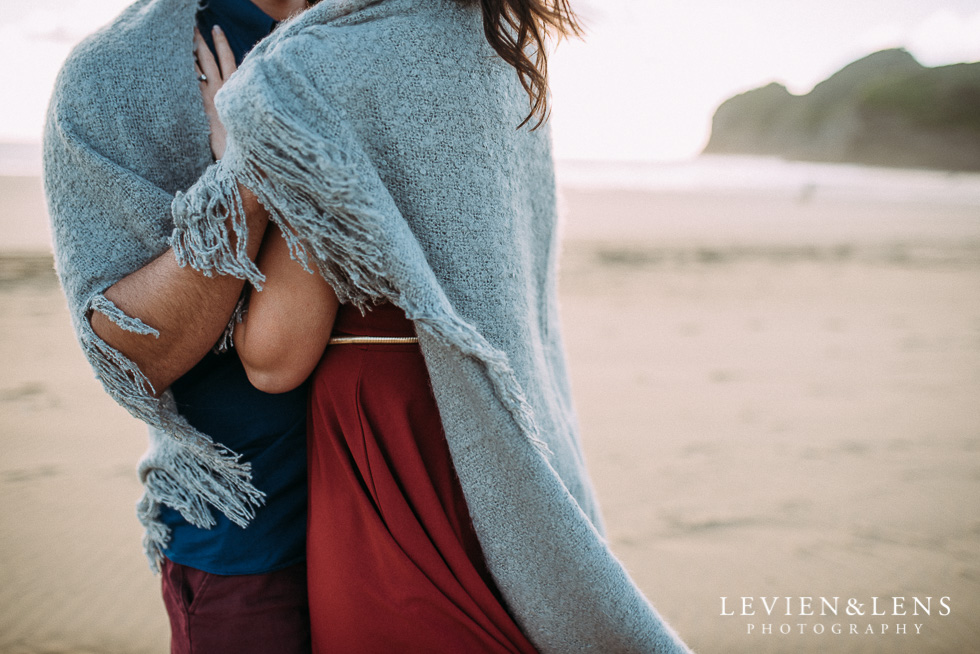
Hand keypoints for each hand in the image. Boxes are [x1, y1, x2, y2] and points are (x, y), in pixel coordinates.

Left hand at [194, 25, 236, 160]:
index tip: (216, 28)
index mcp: (236, 89)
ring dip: (190, 53)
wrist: (239, 158)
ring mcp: (211, 97)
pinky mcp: (201, 109)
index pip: (229, 58)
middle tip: (193, 27)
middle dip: (202, 41)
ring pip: (199, 68)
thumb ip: (240, 103)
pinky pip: (191, 84)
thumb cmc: (244, 142)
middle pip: (210, 58)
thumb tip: (240, 96)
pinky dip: (183, 72)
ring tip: (182, 39)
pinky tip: (174, 64)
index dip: (222, 42)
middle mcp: (223, 90)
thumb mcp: (245, 117)